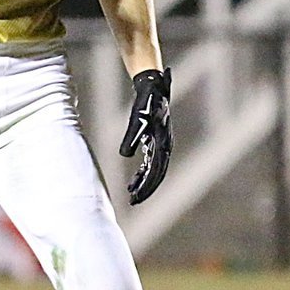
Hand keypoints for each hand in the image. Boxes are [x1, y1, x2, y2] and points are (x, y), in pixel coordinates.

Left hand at [119, 67, 172, 204]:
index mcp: (163, 143)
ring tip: (131, 195)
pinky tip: (133, 181)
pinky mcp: (155, 142)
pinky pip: (150, 163)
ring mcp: (161, 145)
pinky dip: (142, 173)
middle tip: (133, 202)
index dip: (147, 185)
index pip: (156, 170)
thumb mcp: (137, 119)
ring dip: (143, 183)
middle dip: (146, 189)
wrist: (153, 87)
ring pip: (154, 170)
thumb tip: (124, 155)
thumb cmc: (146, 101)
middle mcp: (165, 146)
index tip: (136, 196)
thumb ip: (131, 136)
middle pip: (157, 174)